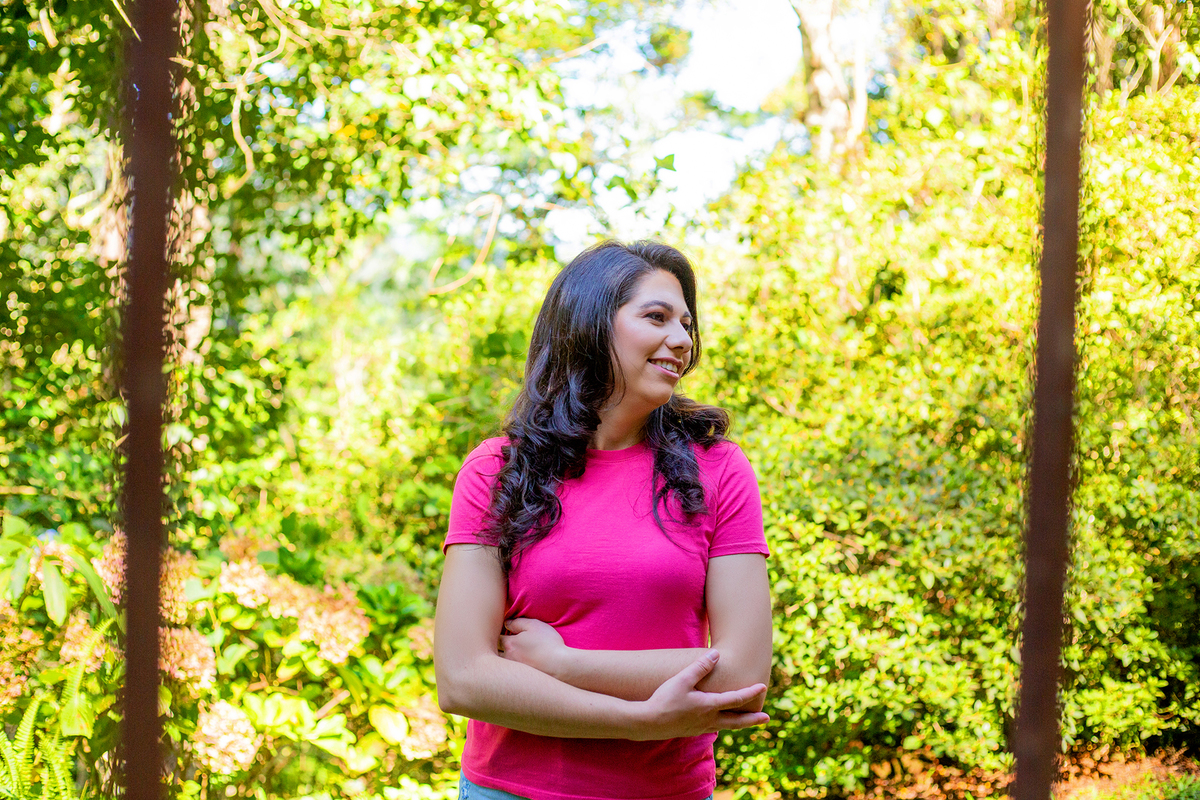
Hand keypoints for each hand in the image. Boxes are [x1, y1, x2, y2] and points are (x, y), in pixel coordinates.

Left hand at [499, 617, 566, 676]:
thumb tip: (506, 623)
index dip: (498, 634)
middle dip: (496, 648)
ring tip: (511, 656)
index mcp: (510, 644)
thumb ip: (517, 623)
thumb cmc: (549, 644)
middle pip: (494, 653)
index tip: (504, 632)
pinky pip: (510, 674)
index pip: (496, 638)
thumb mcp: (534, 626)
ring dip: (501, 661)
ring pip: (500, 666)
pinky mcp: (521, 680)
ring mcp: (513, 671)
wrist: (561, 666)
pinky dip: (510, 671)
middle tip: (503, 644)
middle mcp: (508, 658)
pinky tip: (518, 667)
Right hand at [632, 650, 768, 740]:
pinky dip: (723, 724)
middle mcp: (709, 719)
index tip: (763, 687)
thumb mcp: (682, 680)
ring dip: (738, 722)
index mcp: (709, 706)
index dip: (751, 692)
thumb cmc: (664, 700)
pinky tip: (719, 720)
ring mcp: (700, 727)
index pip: (736, 699)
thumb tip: (716, 654)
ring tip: (746, 720)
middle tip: (766, 718)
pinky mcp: (692, 730)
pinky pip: (713, 727)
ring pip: (726, 726)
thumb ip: (700, 667)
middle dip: (752, 719)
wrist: (647, 723)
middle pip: (737, 721)